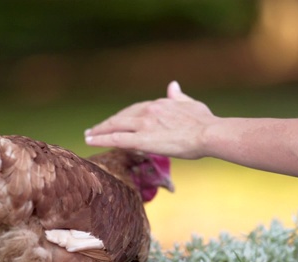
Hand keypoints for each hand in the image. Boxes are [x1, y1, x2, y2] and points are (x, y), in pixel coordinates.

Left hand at [85, 81, 218, 158]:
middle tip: (93, 129)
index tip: (115, 121)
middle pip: (121, 117)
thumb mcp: (190, 103)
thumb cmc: (204, 122)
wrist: (209, 133)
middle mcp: (148, 111)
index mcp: (159, 104)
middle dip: (106, 123)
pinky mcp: (142, 139)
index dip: (123, 117)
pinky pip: (117, 138)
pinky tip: (91, 141)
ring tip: (88, 136)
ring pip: (115, 126)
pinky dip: (101, 139)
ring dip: (99, 131)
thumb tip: (172, 85)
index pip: (135, 110)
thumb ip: (178, 96)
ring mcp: (144, 124)